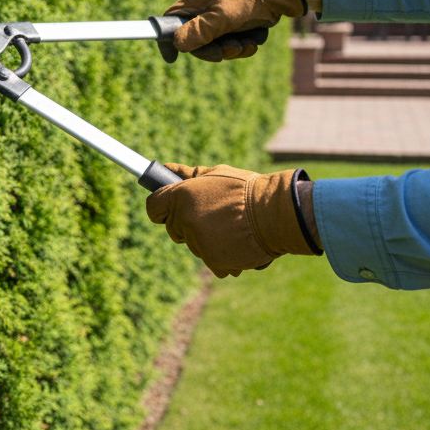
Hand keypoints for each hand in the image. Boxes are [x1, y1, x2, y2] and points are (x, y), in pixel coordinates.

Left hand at [146, 164, 320, 277]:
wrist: (276, 213)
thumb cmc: (247, 190)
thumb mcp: (216, 174)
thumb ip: (186, 174)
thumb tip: (164, 168)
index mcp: (182, 196)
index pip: (153, 207)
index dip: (161, 208)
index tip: (169, 209)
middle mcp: (185, 219)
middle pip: (172, 228)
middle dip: (187, 224)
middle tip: (212, 215)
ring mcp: (198, 242)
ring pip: (193, 245)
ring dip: (206, 239)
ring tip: (230, 227)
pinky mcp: (213, 261)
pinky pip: (210, 261)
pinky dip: (221, 256)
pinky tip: (235, 243)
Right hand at [165, 0, 310, 61]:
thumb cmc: (248, 0)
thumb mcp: (222, 17)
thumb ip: (199, 30)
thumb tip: (177, 44)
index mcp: (195, 1)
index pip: (170, 20)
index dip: (169, 40)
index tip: (173, 58)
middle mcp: (203, 8)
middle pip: (195, 39)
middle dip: (213, 49)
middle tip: (230, 50)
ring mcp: (218, 16)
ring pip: (215, 43)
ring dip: (232, 48)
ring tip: (248, 43)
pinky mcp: (232, 23)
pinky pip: (230, 42)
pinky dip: (242, 45)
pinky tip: (253, 41)